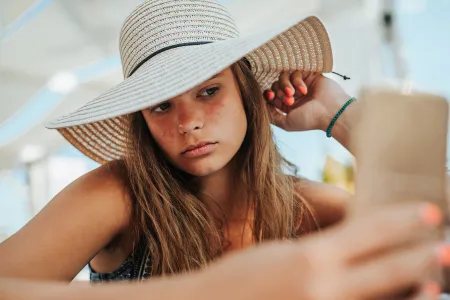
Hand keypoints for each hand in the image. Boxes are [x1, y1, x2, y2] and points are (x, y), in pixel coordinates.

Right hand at [199, 202, 445, 299]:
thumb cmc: (238, 277)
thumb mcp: (279, 253)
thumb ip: (318, 253)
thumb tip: (349, 247)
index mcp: (310, 258)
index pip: (369, 232)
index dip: (403, 220)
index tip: (429, 210)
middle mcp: (325, 288)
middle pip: (389, 269)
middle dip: (424, 256)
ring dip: (416, 291)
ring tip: (438, 282)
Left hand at [263, 71, 351, 131]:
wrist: (331, 112)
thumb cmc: (310, 120)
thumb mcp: (286, 123)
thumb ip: (272, 117)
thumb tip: (261, 106)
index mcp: (287, 106)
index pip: (271, 95)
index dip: (268, 95)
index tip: (271, 96)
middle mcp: (293, 94)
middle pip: (275, 85)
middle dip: (279, 92)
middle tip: (289, 99)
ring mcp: (300, 84)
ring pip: (283, 77)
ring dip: (285, 85)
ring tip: (293, 94)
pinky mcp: (308, 75)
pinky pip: (295, 72)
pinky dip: (296, 80)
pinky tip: (304, 90)